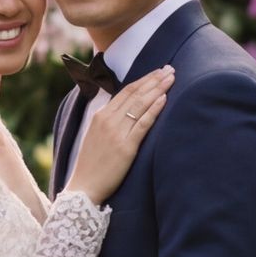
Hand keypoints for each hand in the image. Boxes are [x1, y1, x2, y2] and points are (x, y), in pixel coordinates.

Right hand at [66, 66, 172, 204]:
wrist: (84, 187)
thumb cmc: (91, 164)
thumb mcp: (95, 136)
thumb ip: (109, 121)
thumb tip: (125, 110)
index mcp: (100, 115)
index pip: (126, 91)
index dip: (144, 80)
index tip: (158, 72)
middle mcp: (108, 120)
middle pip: (135, 94)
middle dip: (154, 79)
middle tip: (170, 69)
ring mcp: (116, 133)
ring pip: (140, 104)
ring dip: (157, 89)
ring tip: (171, 78)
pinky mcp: (126, 147)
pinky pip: (142, 123)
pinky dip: (154, 109)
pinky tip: (164, 99)